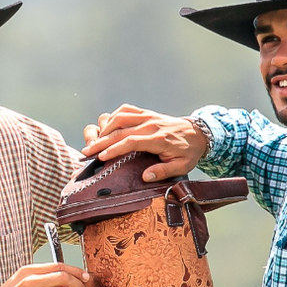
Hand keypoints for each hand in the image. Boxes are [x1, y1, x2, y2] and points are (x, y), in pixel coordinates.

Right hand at [81, 104, 208, 182]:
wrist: (199, 133)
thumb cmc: (188, 152)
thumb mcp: (181, 167)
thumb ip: (163, 172)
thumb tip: (146, 177)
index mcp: (159, 139)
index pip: (131, 141)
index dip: (115, 149)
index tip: (101, 157)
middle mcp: (151, 124)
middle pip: (121, 129)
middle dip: (102, 141)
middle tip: (87, 151)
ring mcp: (148, 116)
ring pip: (121, 117)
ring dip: (105, 128)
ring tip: (94, 141)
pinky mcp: (146, 113)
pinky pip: (126, 110)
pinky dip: (114, 117)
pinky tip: (106, 127)